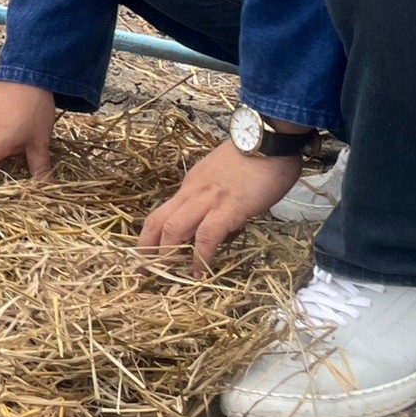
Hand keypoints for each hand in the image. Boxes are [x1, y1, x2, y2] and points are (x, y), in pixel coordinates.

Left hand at [138, 140, 302, 274]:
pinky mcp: (229, 207)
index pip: (164, 212)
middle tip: (145, 271)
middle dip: (147, 248)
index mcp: (192, 185)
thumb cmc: (256, 157)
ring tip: (169, 277)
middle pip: (158, 221)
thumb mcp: (226, 178)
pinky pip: (207, 235)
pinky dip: (201, 256)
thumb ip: (218, 200)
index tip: (147, 254)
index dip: (151, 235)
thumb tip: (223, 228)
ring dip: (168, 255)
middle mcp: (192, 191)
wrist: (270, 139)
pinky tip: (201, 272)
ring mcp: (208, 198)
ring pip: (174, 228)